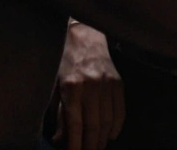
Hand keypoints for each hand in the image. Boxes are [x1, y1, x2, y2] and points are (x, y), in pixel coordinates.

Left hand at [54, 23, 123, 149]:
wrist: (86, 38)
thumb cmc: (66, 64)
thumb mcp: (56, 87)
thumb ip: (59, 114)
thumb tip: (60, 140)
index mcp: (71, 87)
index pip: (75, 123)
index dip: (75, 144)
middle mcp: (91, 86)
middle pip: (94, 125)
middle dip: (90, 145)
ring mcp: (107, 84)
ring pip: (108, 121)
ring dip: (103, 139)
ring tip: (97, 147)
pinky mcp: (118, 83)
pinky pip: (120, 111)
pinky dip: (116, 127)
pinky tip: (111, 135)